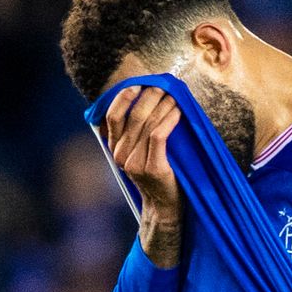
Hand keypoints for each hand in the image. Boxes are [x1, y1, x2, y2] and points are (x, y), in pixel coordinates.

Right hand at [106, 86, 182, 267]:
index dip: (124, 97)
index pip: (113, 116)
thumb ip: (137, 133)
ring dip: (164, 105)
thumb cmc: (158, 175)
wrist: (165, 207)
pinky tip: (178, 112)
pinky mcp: (152, 168)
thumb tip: (146, 100)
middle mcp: (121, 155)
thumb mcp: (140, 154)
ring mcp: (135, 163)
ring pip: (148, 123)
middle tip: (165, 86)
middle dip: (150, 96)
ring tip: (175, 96)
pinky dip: (169, 120)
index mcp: (114, 149)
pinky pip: (159, 136)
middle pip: (133, 116)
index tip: (138, 83)